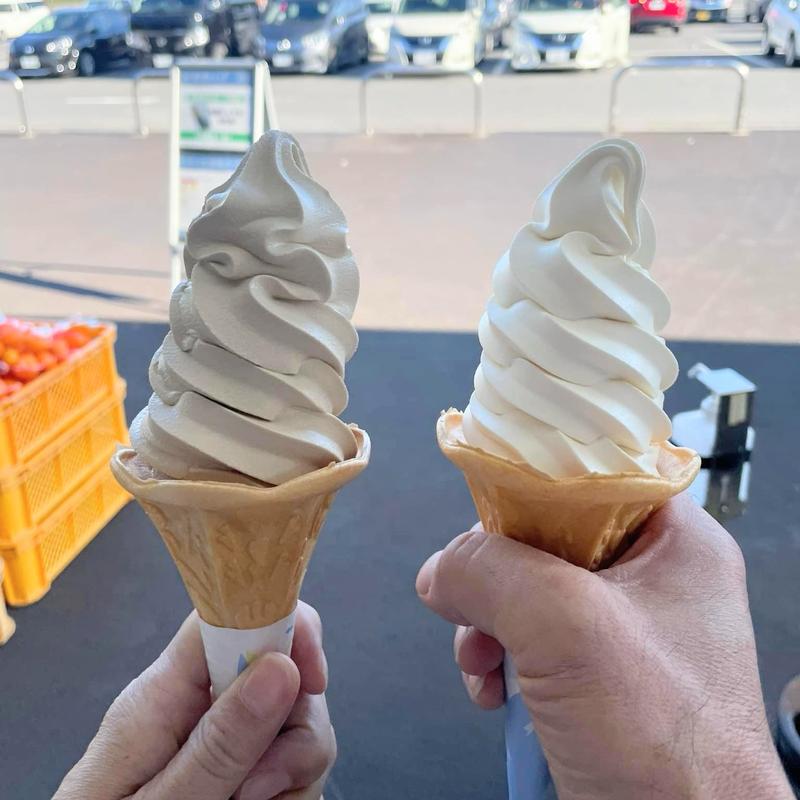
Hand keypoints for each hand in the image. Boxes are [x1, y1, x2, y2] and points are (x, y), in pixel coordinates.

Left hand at [55, 601, 335, 799]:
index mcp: (158, 697)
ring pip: (293, 717)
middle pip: (277, 670)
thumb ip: (218, 743)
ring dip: (295, 767)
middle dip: (294, 723)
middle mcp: (191, 706)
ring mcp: (217, 738)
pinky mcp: (236, 766)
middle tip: (261, 785)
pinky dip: (290, 785)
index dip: (279, 625)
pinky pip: (290, 757)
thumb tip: (279, 669)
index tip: (310, 676)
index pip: (224, 617)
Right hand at [417, 493, 793, 799]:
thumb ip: (493, 573)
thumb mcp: (568, 629)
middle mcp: (653, 577)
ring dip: (487, 620)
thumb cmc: (672, 754)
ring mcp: (625, 628)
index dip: (529, 482)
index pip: (591, 474)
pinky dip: (497, 656)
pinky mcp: (597, 671)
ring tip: (481, 659)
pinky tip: (491, 686)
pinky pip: (530, 636)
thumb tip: (441, 567)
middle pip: (547, 533)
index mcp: (676, 542)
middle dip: (496, 572)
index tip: (480, 499)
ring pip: (529, 588)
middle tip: (473, 596)